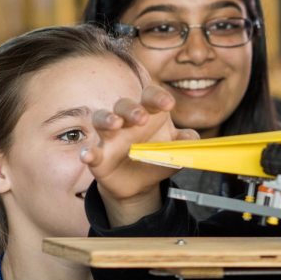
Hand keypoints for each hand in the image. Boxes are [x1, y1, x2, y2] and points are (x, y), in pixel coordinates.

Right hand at [80, 84, 197, 224]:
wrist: (140, 183)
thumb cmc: (157, 157)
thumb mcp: (175, 150)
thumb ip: (185, 142)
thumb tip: (192, 138)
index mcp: (148, 113)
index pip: (150, 97)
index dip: (158, 97)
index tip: (168, 104)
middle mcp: (126, 120)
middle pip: (124, 105)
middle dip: (132, 108)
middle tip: (142, 117)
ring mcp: (110, 137)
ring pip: (102, 119)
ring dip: (107, 119)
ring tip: (115, 123)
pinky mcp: (99, 156)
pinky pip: (92, 152)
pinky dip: (88, 153)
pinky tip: (88, 155)